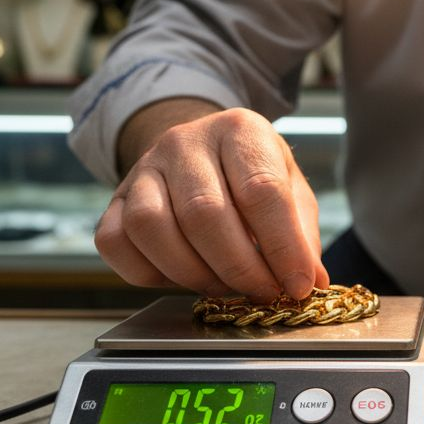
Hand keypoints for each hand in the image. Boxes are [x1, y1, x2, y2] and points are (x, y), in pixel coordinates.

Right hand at [95, 105, 328, 300]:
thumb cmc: (251, 175)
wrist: (200, 152)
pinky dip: (149, 274)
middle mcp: (184, 142)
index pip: (260, 190)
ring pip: (151, 227)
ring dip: (192, 273)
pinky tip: (181, 276)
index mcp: (239, 130)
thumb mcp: (290, 189)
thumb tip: (308, 280)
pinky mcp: (114, 200)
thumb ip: (302, 234)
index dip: (282, 246)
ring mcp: (143, 169)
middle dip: (240, 268)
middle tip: (263, 293)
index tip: (298, 284)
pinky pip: (116, 243)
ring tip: (223, 286)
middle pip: (204, 213)